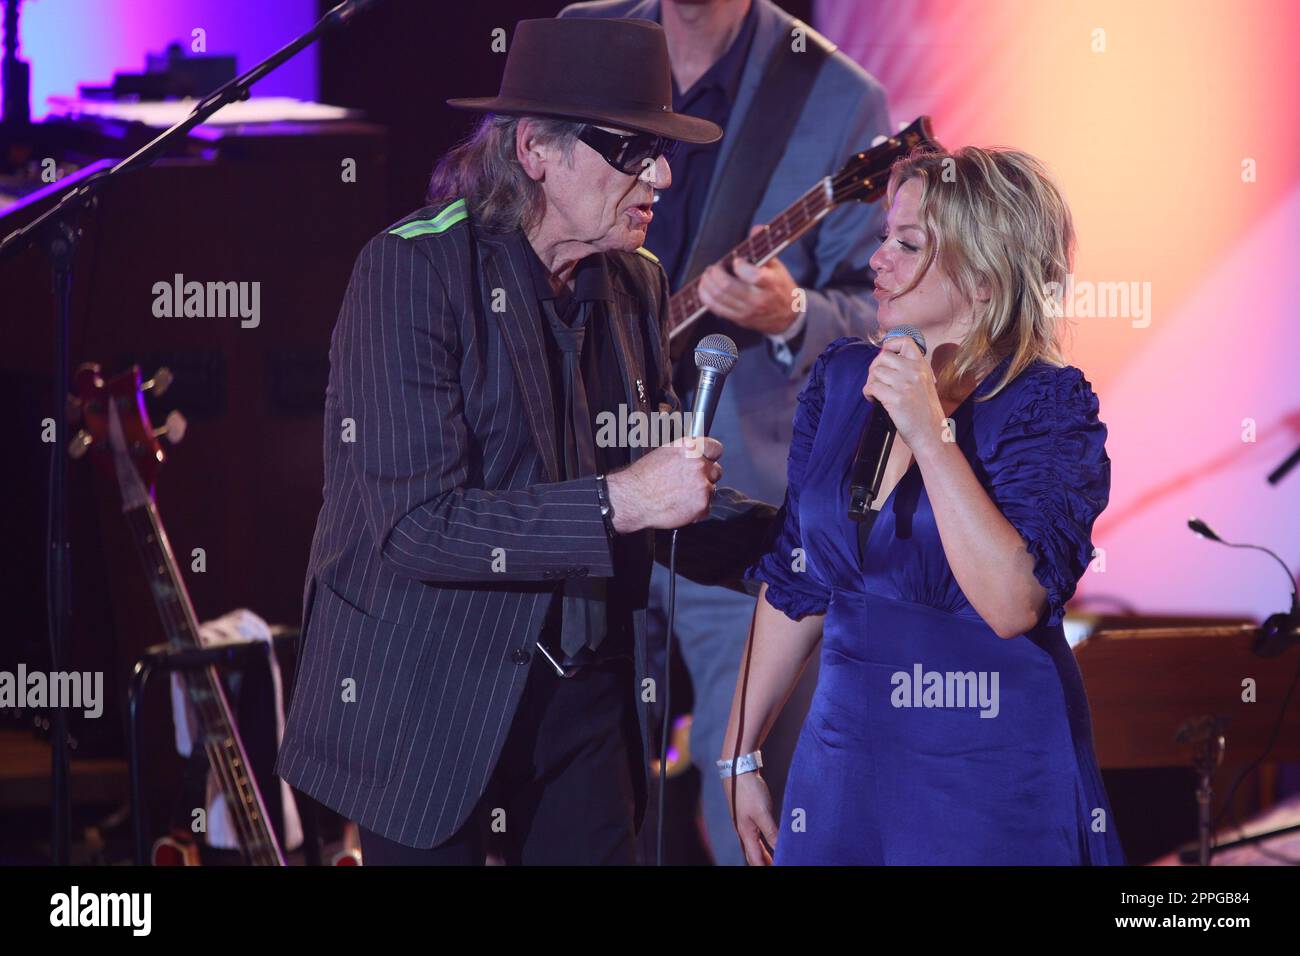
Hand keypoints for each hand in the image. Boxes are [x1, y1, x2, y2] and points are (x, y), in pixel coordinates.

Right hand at [605, 436, 721, 532]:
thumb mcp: (664, 453)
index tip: (708, 461)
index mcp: (690, 448)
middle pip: (716, 470)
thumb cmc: (643, 477)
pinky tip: (681, 506)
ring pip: (712, 490)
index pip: (715, 448)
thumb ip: (686, 454)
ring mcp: (702, 484)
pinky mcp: (702, 503)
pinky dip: (696, 510)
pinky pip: (706, 507)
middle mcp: (698, 464)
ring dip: (700, 493)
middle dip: (706, 477)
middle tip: (689, 483)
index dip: (711, 456)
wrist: (633, 498)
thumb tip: (696, 456)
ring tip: (680, 496)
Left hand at [696, 225, 798, 334]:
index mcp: (771, 285)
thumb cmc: (780, 286)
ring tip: (708, 275)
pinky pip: (715, 308)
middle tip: (714, 267)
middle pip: (727, 287)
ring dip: (707, 283)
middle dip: (715, 273)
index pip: (753, 276)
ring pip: (718, 298)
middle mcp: (758, 300)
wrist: (787, 316)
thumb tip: (756, 228)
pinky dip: (705, 296)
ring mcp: (746, 312)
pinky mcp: (738, 319)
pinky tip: (705, 287)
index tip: (737, 260)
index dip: (739, 265)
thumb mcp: (777, 266)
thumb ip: (764, 247)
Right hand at [725, 772, 777, 865]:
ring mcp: (745, 823)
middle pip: (754, 854)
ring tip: (774, 860)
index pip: (756, 859)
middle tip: (777, 866)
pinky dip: (763, 842)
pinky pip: (756, 835)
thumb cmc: (749, 790)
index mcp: (746, 833)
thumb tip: (780, 849)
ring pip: (754, 845)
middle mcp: (744, 831)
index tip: (777, 868)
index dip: (765, 867)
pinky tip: (769, 840)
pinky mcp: (748, 815)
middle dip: (764, 864)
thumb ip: (771, 832)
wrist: (738, 769)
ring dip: (764, 855)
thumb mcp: (762, 812)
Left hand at [862, 335, 946, 457]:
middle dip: (874, 368)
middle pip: (883, 357)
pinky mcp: (896, 399)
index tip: (884, 358)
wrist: (932, 434)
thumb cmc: (925, 412)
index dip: (889, 345)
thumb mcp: (924, 384)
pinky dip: (868, 393)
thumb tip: (884, 359)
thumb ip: (909, 370)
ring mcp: (905, 385)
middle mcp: (915, 372)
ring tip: (876, 393)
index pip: (905, 341)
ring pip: (875, 372)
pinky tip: (874, 400)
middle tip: (876, 381)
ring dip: (871, 382)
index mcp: (922, 366)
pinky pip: (872, 387)